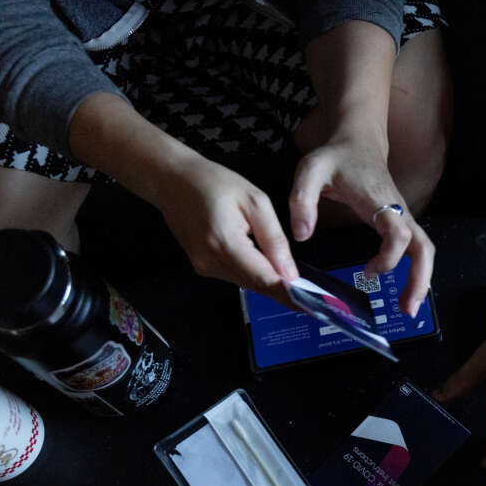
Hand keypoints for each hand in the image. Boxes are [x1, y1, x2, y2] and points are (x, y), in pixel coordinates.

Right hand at [154, 156, 297, 303]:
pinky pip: (235, 275)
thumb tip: (290, 273)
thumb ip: (274, 239)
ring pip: (246, 282)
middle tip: (312, 298)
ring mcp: (204, 266)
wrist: (172, 180)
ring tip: (294, 283)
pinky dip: (254, 273)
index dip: (289, 294)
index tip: (311, 304)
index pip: (264, 280)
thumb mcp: (255, 202)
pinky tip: (267, 267)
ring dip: (269, 282)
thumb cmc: (214, 183)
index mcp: (225, 244)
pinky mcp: (202, 265)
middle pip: (256, 285)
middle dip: (284, 292)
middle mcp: (211, 262)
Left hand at [289, 139, 434, 316]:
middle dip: (420, 280)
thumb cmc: (335, 156)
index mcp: (379, 200)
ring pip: (424, 250)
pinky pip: (416, 249)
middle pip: (424, 247)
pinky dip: (415, 272)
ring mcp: (402, 216)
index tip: (367, 271)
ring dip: (421, 280)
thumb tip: (302, 236)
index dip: (388, 257)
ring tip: (407, 307)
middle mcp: (397, 210)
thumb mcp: (310, 170)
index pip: (398, 233)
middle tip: (408, 310)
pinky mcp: (400, 221)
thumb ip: (302, 201)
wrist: (358, 140)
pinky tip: (404, 289)